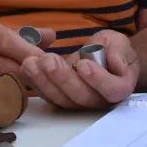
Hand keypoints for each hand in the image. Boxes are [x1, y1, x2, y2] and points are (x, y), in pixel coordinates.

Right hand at [0, 20, 54, 95]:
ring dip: (23, 89)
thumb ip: (25, 35)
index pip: (12, 43)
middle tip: (49, 79)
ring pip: (8, 87)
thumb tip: (53, 36)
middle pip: (14, 68)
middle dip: (34, 75)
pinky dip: (9, 100)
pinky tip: (15, 97)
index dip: (33, 54)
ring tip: (34, 88)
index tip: (51, 62)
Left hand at [22, 30, 139, 109]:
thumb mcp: (119, 43)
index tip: (83, 64)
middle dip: (62, 78)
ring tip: (31, 63)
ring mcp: (78, 103)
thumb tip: (115, 63)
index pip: (112, 89)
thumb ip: (119, 51)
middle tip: (48, 60)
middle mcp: (99, 101)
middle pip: (81, 97)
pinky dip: (36, 82)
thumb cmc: (113, 50)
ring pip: (61, 99)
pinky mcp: (61, 99)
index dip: (98, 79)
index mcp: (119, 87)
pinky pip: (48, 95)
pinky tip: (26, 67)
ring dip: (44, 81)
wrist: (101, 57)